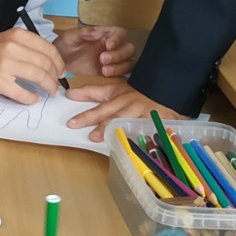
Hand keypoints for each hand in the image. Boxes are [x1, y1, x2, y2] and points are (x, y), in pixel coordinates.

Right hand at [0, 29, 64, 102]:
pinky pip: (23, 93)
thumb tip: (50, 63)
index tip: (61, 72)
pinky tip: (32, 98)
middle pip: (46, 64)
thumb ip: (26, 48)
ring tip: (48, 92)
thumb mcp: (5, 40)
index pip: (48, 49)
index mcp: (16, 35)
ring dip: (48, 87)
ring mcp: (4, 64)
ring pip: (39, 77)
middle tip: (56, 85)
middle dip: (55, 78)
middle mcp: (12, 47)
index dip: (59, 63)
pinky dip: (31, 98)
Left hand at [54, 26, 135, 77]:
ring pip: (128, 62)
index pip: (120, 33)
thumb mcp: (70, 37)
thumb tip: (98, 31)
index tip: (108, 45)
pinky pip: (121, 75)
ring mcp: (112, 61)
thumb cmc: (64, 47)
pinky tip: (106, 77)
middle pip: (128, 49)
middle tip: (103, 59)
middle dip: (119, 55)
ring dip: (119, 67)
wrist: (57, 65)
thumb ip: (84, 33)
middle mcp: (111, 47)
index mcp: (104, 35)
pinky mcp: (109, 74)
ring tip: (104, 71)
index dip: (117, 39)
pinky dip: (118, 76)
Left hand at [64, 82, 181, 142]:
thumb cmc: (142, 94)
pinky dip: (129, 137)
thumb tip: (74, 96)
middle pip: (104, 109)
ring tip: (95, 136)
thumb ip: (101, 95)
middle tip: (73, 123)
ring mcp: (137, 111)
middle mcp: (125, 101)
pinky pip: (138, 129)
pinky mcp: (148, 120)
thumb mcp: (122, 90)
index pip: (97, 91)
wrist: (167, 92)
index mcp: (117, 91)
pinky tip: (122, 145)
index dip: (82, 93)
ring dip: (107, 128)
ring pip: (120, 119)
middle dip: (89, 117)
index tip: (69, 95)